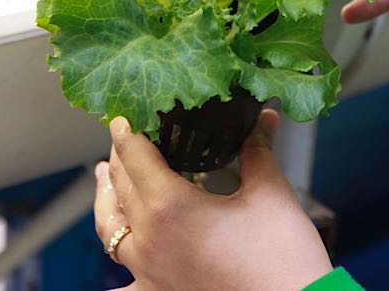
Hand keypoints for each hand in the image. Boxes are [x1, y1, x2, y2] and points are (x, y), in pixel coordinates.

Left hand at [94, 111, 332, 290]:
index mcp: (170, 207)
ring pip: (110, 229)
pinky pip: (123, 282)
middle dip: (119, 157)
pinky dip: (118, 262)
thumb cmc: (284, 261)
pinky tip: (121, 256)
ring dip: (106, 199)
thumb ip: (257, 150)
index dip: (126, 130)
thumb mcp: (271, 194)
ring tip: (104, 178)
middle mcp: (149, 240)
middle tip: (123, 137)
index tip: (123, 114)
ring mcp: (148, 273)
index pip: (134, 156)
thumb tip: (261, 118)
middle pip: (121, 187)